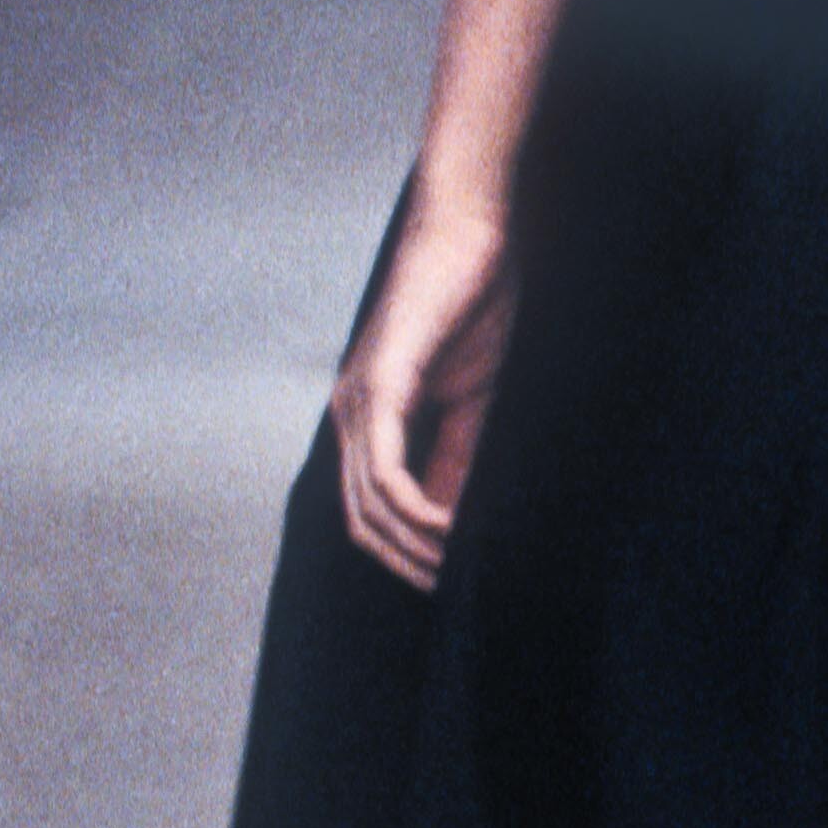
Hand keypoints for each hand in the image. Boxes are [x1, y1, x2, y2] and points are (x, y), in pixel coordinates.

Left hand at [330, 184, 517, 591]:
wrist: (476, 236)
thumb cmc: (474, 308)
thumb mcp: (472, 403)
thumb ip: (457, 460)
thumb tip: (455, 523)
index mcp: (369, 418)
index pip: (369, 508)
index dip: (404, 554)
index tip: (447, 584)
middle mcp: (351, 412)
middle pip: (360, 516)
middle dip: (404, 562)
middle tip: (451, 591)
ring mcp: (359, 397)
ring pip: (371, 499)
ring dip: (414, 544)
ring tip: (456, 570)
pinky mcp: (381, 381)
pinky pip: (385, 464)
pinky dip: (413, 506)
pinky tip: (446, 531)